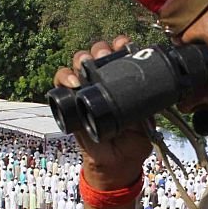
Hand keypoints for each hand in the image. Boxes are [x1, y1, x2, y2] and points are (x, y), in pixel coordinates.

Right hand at [53, 37, 152, 189]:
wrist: (116, 164)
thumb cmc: (132, 143)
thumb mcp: (146, 125)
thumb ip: (145, 110)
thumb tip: (145, 95)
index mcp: (124, 83)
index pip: (121, 55)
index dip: (121, 44)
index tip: (125, 44)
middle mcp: (104, 81)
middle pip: (97, 53)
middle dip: (100, 50)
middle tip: (104, 56)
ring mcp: (86, 90)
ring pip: (78, 63)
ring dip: (81, 59)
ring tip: (87, 66)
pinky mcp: (70, 102)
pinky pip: (61, 83)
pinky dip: (64, 79)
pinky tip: (73, 83)